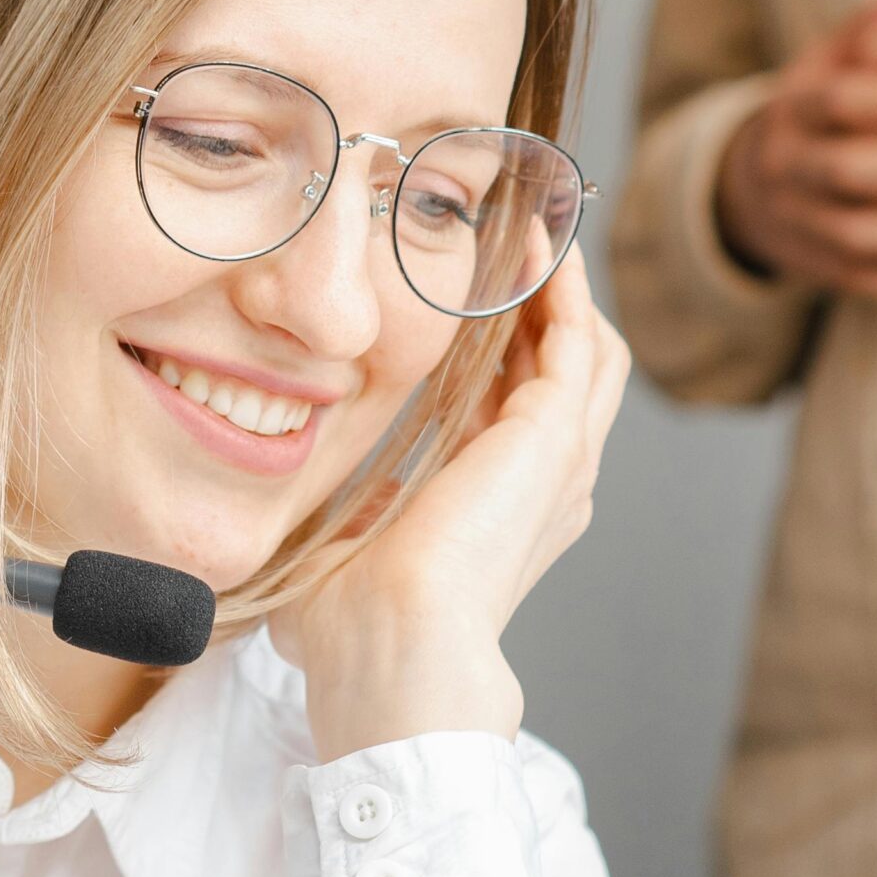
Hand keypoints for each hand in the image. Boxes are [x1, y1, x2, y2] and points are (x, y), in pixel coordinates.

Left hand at [269, 246, 630, 758]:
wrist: (390, 645)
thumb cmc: (353, 628)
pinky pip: (578, 344)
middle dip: (544, 312)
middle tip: (510, 249)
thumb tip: (287, 530)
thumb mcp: (339, 557)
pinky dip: (562, 291)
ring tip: (531, 232)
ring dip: (562, 293)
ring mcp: (558, 462)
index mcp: (499, 512)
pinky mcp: (554, 437)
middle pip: (569, 377)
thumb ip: (336, 529)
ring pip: (589, 356)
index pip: (516, 414)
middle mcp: (543, 486)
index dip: (501, 355)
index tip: (465, 306)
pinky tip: (536, 246)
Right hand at [715, 0, 876, 301]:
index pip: (834, 102)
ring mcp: (793, 219)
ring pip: (849, 234)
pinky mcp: (811, 266)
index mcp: (790, 110)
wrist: (759, 186)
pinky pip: (856, 280)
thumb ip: (872, 31)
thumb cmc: (818, 112)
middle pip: (839, 172)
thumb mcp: (830, 65)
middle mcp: (783, 166)